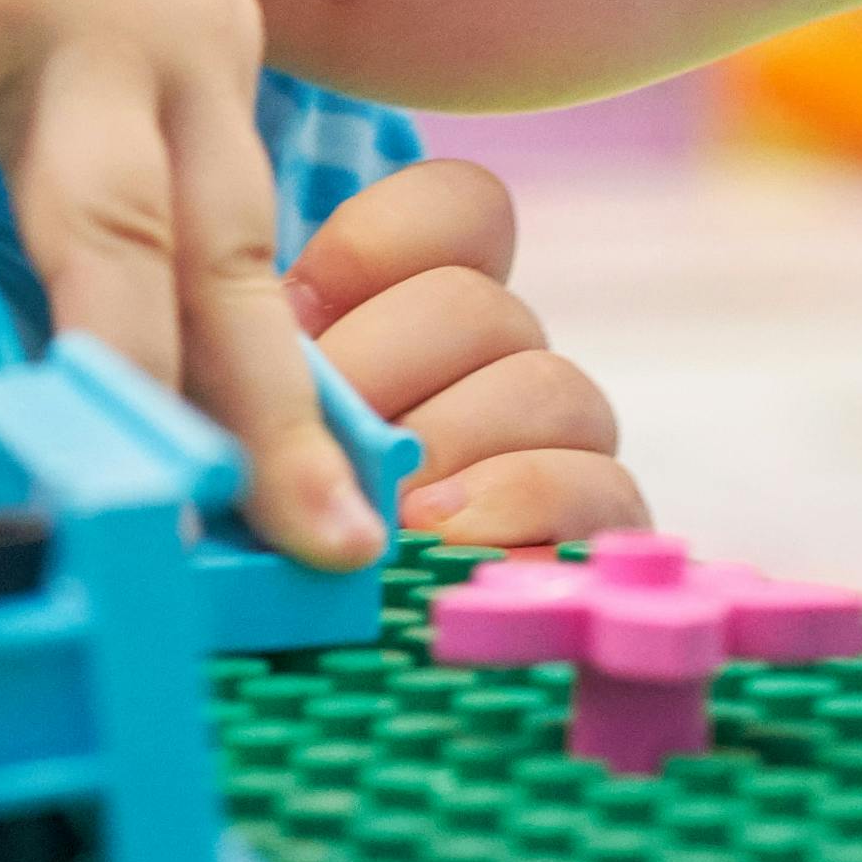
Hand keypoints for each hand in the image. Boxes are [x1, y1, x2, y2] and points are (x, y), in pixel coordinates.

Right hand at [0, 0, 378, 567]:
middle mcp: (162, 31)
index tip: (326, 523)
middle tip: (301, 546)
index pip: (254, 257)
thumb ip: (44, 174)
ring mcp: (59, 1)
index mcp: (200, 56)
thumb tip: (49, 361)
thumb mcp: (20, 43)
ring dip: (97, 365)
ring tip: (88, 497)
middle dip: (257, 420)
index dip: (284, 400)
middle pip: (218, 259)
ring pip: (98, 221)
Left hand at [283, 158, 643, 547]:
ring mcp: (560, 438)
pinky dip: (520, 507)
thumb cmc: (275, 518)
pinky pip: (603, 487)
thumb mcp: (257, 420)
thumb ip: (270, 359)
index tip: (296, 309)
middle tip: (327, 432)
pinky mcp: (600, 526)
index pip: (465, 209)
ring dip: (453, 442)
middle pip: (481, 305)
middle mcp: (504, 356)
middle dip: (389, 365)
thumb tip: (261, 326)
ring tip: (392, 502)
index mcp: (427, 299)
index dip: (382, 244)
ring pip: (547, 385)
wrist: (345, 653)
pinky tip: (447, 537)